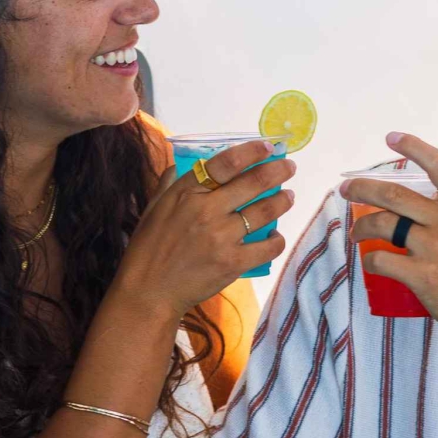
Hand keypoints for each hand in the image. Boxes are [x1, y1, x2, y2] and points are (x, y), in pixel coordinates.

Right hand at [116, 140, 294, 318]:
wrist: (149, 290)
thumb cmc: (149, 247)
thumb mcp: (154, 206)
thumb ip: (171, 181)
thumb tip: (186, 163)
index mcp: (187, 192)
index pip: (226, 163)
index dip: (252, 152)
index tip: (268, 147)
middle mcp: (207, 210)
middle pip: (253, 182)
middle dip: (277, 170)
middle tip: (289, 167)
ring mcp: (222, 237)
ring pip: (265, 211)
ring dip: (282, 200)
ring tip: (288, 196)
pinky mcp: (233, 263)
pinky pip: (267, 247)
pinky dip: (277, 239)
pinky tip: (276, 235)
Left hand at [344, 132, 437, 350]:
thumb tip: (414, 209)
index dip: (414, 147)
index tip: (391, 138)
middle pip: (394, 195)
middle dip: (362, 189)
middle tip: (346, 189)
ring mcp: (435, 247)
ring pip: (383, 225)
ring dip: (362, 227)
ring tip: (356, 234)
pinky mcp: (424, 276)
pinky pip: (382, 260)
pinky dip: (371, 261)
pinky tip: (372, 263)